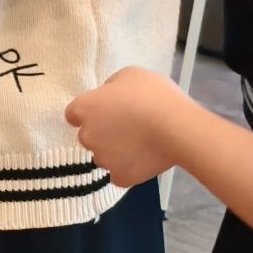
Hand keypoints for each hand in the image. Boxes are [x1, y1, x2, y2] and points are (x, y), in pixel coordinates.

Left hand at [62, 67, 191, 187]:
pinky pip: (120, 174)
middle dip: (104, 133)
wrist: (178, 128)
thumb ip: (112, 86)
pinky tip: (144, 158)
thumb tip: (110, 95)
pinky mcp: (121, 177)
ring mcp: (103, 159)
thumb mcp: (130, 75)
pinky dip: (129, 168)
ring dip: (116, 151)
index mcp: (84, 108)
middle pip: (89, 136)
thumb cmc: (153, 96)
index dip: (90, 113)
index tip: (106, 112)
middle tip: (129, 127)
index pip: (74, 114)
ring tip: (142, 143)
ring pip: (104, 156)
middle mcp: (86, 136)